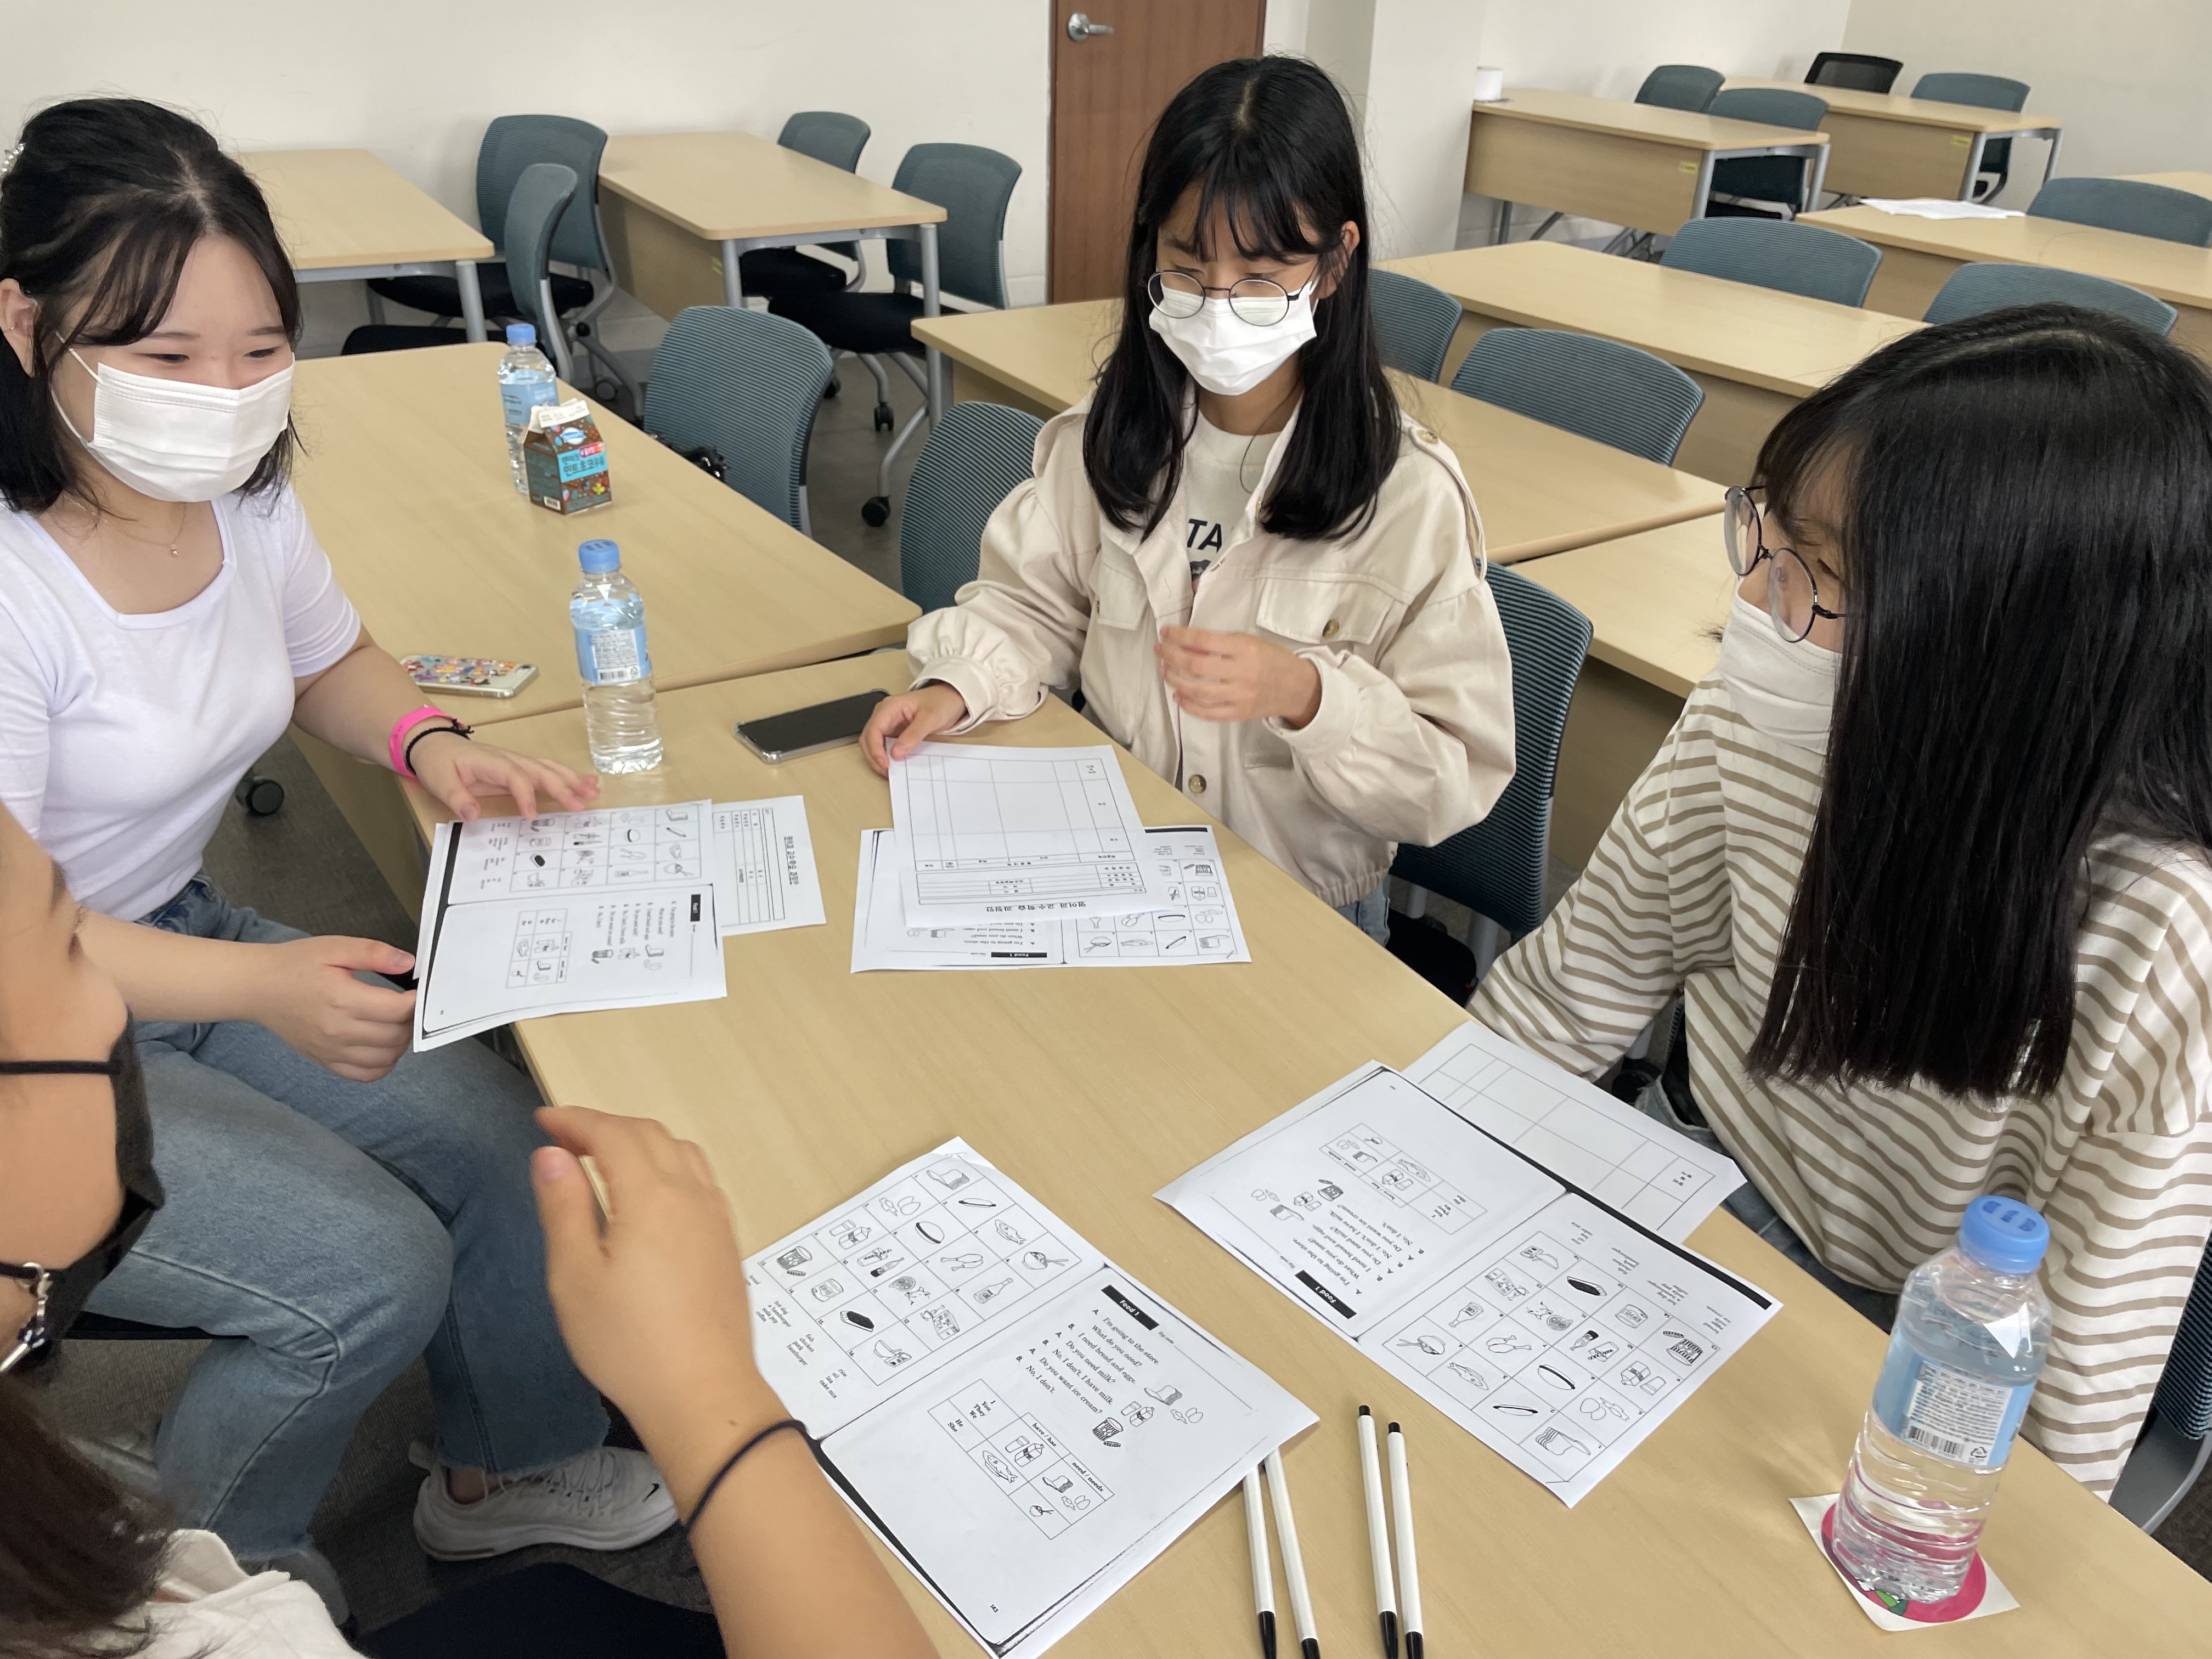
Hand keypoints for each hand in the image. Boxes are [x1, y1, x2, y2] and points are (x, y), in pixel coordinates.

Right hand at [251, 936, 417, 1081]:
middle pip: (396, 1036)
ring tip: (396, 1023)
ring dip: (400, 1043)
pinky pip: (364, 1075)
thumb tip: (408, 963)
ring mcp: (331, 1050)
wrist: (257, 987)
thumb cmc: (295, 965)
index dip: (416, 1001)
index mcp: (342, 999)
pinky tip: (382, 1045)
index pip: (398, 1010)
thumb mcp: (335, 947)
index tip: (418, 991)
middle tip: (408, 1006)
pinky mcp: (324, 1061)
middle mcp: (337, 1030)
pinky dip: (382, 1064)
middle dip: (411, 1021)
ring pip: (385, 1059)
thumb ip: (374, 953)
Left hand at [410, 733, 598, 821]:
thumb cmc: (437, 762)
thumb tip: (472, 814)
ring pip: (548, 768)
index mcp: (490, 762)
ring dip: (571, 780)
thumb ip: (456, 796)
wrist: (433, 744)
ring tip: (594, 791)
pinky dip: (566, 776)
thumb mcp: (439, 780)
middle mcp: (508, 759)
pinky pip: (545, 771)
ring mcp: (515, 762)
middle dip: (563, 786)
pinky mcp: (517, 768)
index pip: (515, 776)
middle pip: (540, 770)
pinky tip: (584, 782)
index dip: (526, 795)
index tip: (532, 816)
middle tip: (583, 803)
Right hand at [531, 1106, 779, 1446]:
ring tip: (605, 1159)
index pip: (612, 1133)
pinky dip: (670, 1164)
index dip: (575, 1119)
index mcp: (651, 1196)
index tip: (544, 1118)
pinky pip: (700, 1180)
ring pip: (681, 1152)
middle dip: (605, 1125)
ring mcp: (716, 1218)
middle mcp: (691, 1195)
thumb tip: (552, 1154)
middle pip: (650, 1134)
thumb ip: (564, 1208)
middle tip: (566, 1137)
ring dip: (641, 1141)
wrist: (702, 1393)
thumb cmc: (629, 1344)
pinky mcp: (727, 1243)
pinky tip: (652, 1193)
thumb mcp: (575, 1277)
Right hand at [860, 683, 968, 775]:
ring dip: (876, 757)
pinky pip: (883, 745)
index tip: (884, 763)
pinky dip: (884, 756)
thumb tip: (896, 753)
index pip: (873, 729)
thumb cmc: (940, 702)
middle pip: (868, 737)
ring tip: (889, 770)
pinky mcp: (893, 731)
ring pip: (872, 743)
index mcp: (890, 706)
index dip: (875, 749)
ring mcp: (888, 723)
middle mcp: (885, 714)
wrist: (950, 699)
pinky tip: (893, 764)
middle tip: (886, 771)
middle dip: (873, 756)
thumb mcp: (930, 718)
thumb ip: (913, 735)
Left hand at [1155, 626, 1322, 726]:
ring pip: (1198, 690)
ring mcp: (1239, 695)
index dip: (1180, 636)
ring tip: (1164, 671)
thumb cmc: (1272, 660)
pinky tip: (1178, 696)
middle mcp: (1241, 672)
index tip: (1166, 632)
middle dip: (1171, 656)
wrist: (1297, 687)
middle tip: (1160, 650)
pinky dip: (1189, 705)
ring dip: (1175, 680)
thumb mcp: (1250, 641)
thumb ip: (1221, 643)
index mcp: (1245, 649)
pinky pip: (1208, 712)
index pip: (1204, 641)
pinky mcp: (1238, 713)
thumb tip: (1187, 643)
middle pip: (1196, 666)